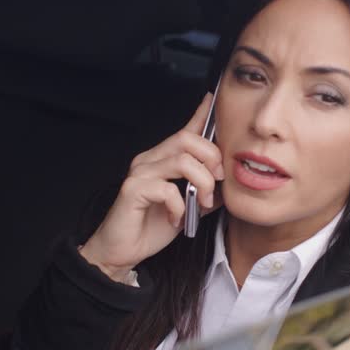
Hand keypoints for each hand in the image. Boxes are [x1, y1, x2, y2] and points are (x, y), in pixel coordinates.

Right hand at [80, 93, 223, 281]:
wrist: (124, 250)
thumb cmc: (153, 226)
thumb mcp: (189, 207)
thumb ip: (205, 191)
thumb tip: (224, 183)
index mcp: (163, 160)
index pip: (184, 131)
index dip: (199, 114)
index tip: (210, 99)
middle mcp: (150, 160)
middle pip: (186, 140)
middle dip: (211, 158)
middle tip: (217, 181)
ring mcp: (140, 172)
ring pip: (181, 161)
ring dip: (201, 183)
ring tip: (202, 203)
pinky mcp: (133, 189)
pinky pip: (167, 189)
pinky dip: (180, 206)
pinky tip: (177, 219)